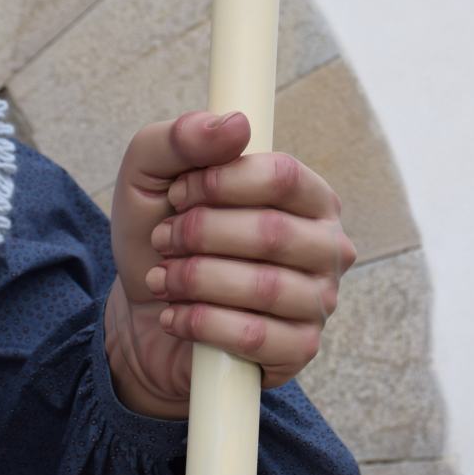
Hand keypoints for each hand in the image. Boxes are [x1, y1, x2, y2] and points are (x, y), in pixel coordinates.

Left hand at [104, 110, 355, 419]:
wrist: (147, 314)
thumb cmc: (162, 235)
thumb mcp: (150, 177)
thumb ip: (182, 139)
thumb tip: (237, 125)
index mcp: (307, 194)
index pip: (280, 175)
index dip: (219, 182)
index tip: (177, 193)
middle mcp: (327, 244)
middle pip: (272, 232)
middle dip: (200, 235)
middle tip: (164, 240)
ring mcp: (319, 300)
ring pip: (264, 287)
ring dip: (196, 280)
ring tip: (164, 279)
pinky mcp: (300, 349)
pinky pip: (256, 338)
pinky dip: (202, 324)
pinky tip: (176, 316)